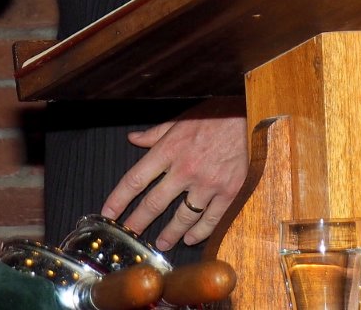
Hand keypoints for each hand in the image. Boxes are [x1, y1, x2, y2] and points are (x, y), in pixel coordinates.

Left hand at [99, 98, 246, 250]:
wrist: (253, 117)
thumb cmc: (217, 116)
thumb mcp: (182, 119)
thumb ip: (156, 133)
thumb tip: (133, 138)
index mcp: (169, 149)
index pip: (135, 179)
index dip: (118, 198)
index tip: (108, 212)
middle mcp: (184, 169)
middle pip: (154, 203)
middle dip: (137, 222)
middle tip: (128, 235)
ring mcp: (207, 184)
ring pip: (182, 217)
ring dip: (169, 234)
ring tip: (161, 243)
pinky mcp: (228, 193)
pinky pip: (210, 219)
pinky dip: (199, 232)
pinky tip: (191, 239)